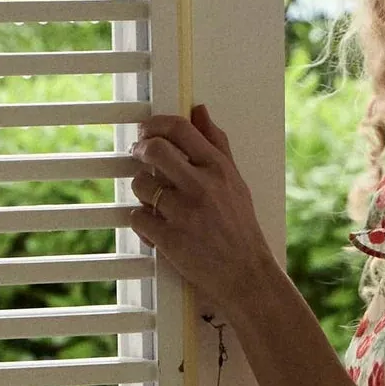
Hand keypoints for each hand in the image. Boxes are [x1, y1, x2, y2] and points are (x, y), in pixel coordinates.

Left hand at [126, 103, 273, 316]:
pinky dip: (142, 223)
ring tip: (155, 202)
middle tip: (139, 157)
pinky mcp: (171, 239)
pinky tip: (157, 229)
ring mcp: (185, 213)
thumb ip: (217, 144)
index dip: (154, 124)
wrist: (247, 275)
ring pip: (140, 184)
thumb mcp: (236, 182)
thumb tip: (199, 110)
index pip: (179, 128)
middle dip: (139, 150)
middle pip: (154, 148)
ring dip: (141, 192)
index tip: (146, 131)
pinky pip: (137, 217)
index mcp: (219, 169)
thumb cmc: (241, 229)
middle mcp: (202, 186)